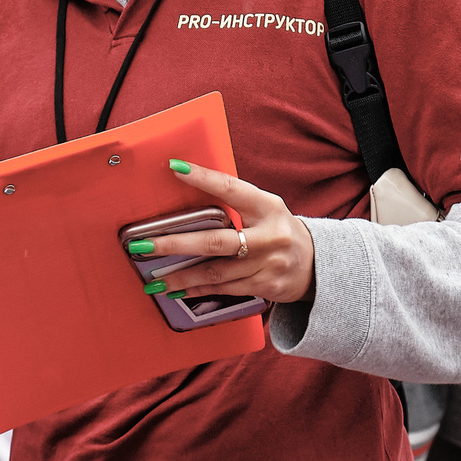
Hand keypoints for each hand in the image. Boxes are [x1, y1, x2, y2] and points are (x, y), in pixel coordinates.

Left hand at [129, 159, 315, 306]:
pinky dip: (198, 290)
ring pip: (216, 272)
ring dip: (181, 277)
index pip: (231, 188)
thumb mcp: (265, 208)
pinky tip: (177, 291)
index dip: (204, 178)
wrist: (317, 264)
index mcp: (267, 206)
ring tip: (153, 279)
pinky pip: (225, 289)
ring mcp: (269, 263)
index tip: (175, 169)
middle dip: (174, 244)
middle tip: (142, 246)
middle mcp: (269, 235)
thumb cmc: (278, 229)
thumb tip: (188, 188)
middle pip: (215, 241)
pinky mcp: (266, 286)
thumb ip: (235, 202)